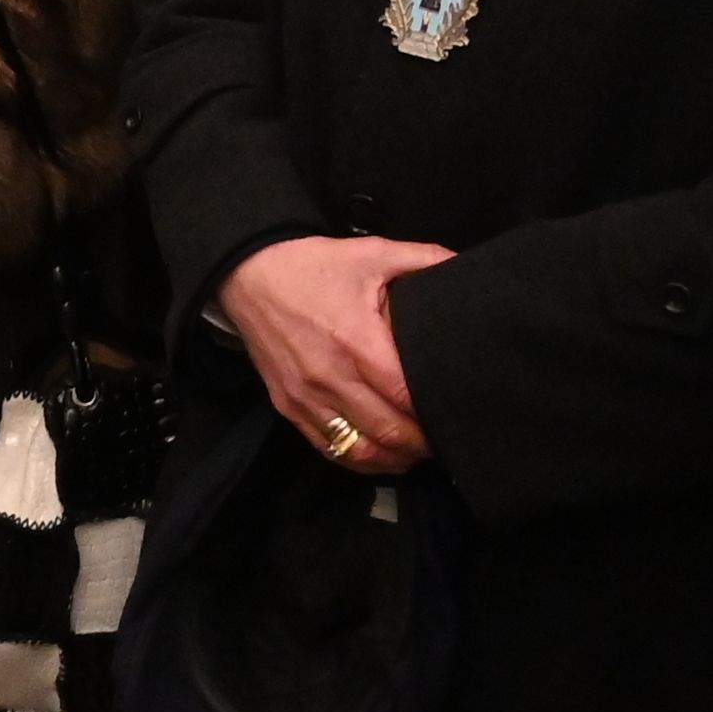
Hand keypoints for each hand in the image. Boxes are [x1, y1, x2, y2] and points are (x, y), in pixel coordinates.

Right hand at [217, 234, 456, 473]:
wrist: (248, 274)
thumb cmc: (312, 265)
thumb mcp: (372, 253)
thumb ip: (424, 258)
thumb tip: (463, 264)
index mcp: (356, 342)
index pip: (406, 397)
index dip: (434, 412)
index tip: (454, 412)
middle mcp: (331, 377)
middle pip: (388, 432)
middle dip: (422, 443)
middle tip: (443, 438)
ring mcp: (307, 397)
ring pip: (359, 450)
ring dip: (393, 458)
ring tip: (415, 452)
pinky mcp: (288, 405)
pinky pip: (328, 448)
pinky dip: (358, 458)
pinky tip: (378, 453)